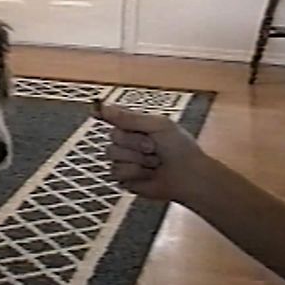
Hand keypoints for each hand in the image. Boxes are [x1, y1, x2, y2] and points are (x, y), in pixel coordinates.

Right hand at [97, 105, 215, 202]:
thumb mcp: (158, 126)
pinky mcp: (125, 178)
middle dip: (134, 142)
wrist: (188, 177)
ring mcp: (125, 160)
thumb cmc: (180, 148)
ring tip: (154, 163)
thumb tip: (104, 106)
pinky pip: (116, 172)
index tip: (96, 111)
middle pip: (113, 136)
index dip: (105, 114)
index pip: (113, 116)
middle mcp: (128, 142)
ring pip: (113, 155)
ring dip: (136, 159)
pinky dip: (135, 173)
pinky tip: (149, 175)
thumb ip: (130, 117)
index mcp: (136, 126)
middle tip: (153, 147)